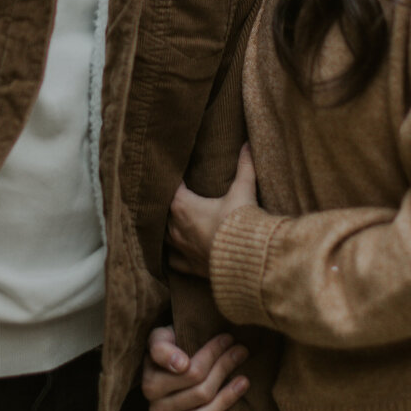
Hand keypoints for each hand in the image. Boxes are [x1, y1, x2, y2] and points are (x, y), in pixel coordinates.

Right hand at [142, 327, 248, 410]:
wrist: (166, 369)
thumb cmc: (169, 349)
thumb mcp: (161, 338)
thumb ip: (163, 346)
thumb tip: (181, 364)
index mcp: (151, 382)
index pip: (189, 371)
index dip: (211, 354)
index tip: (228, 339)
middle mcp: (156, 407)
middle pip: (200, 392)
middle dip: (224, 368)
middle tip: (241, 351)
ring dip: (226, 399)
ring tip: (244, 380)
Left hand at [168, 144, 258, 278]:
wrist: (247, 259)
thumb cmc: (240, 222)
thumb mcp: (243, 190)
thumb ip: (245, 166)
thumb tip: (248, 144)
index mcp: (182, 206)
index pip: (168, 187)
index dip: (170, 179)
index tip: (172, 172)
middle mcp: (175, 227)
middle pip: (162, 211)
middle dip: (167, 202)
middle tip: (170, 194)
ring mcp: (180, 248)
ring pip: (163, 235)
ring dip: (165, 227)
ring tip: (169, 220)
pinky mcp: (190, 266)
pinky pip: (172, 261)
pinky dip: (171, 255)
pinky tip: (172, 252)